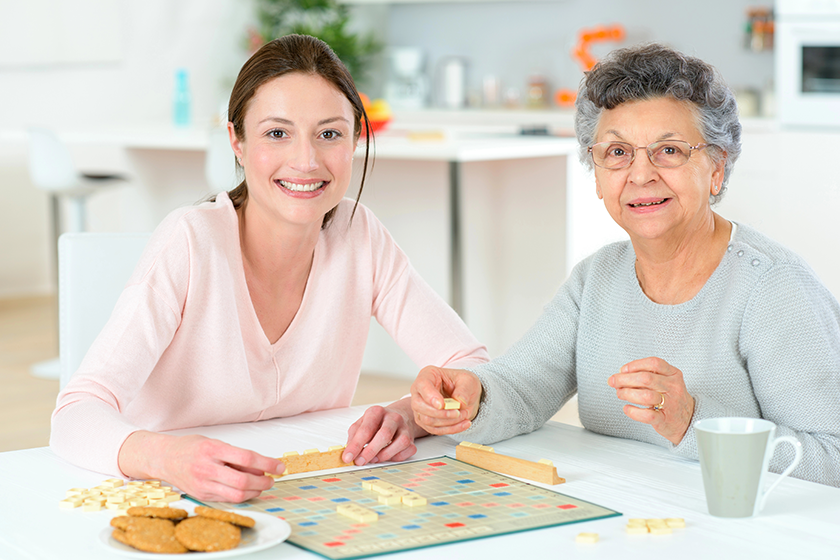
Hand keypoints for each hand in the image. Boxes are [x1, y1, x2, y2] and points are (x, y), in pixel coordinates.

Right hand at [118, 431, 284, 502]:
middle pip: (243, 480)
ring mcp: (203, 483)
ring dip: (255, 491)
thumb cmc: (190, 447)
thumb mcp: (215, 443)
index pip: (246, 457)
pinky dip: (242, 496)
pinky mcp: (201, 495)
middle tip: (272, 479)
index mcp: (212, 449)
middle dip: (263, 482)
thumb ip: (236, 455)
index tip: (279, 466)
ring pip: (236, 494)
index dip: (267, 463)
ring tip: (262, 485)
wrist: (164, 458)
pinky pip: (227, 499)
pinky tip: (248, 490)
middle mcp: (207, 467)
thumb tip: (260, 467)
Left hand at [342, 399, 419, 466]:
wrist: (399, 416)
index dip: (356, 445)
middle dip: (370, 451)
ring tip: (373, 459)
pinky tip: (388, 457)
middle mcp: (393, 417)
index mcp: (377, 412)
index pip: (366, 429)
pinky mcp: (412, 438)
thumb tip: (348, 452)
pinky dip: (397, 457)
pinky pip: (408, 450)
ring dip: (384, 455)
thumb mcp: (362, 424)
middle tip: (360, 461)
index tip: (348, 457)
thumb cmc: (377, 422)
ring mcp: (405, 427)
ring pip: (400, 442)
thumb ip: (354, 436)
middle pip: (384, 434)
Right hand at [410, 366, 481, 434]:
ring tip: (464, 415)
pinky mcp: (426, 421)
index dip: (430, 396)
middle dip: (440, 413)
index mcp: (428, 375)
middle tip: (457, 413)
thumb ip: (464, 390)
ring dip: (448, 422)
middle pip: (419, 405)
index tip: (442, 405)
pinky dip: (450, 429)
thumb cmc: (463, 383)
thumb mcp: (468, 380)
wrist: (466, 394)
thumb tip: (459, 403)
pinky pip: (434, 430)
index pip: (422, 385)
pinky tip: (463, 424)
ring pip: (426, 420)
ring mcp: (421, 408)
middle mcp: (420, 392)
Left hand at [608, 357, 694, 443]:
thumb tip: (621, 374)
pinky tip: (627, 408)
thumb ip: (647, 375)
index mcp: (673, 374)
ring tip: (620, 394)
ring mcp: (671, 404)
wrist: (687, 420)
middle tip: (614, 382)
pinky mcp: (665, 419)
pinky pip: (647, 415)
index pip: (654, 363)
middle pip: (646, 378)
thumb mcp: (665, 381)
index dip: (635, 365)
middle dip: (625, 379)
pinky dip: (633, 412)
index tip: (622, 370)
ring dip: (627, 393)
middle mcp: (673, 387)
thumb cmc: (671, 398)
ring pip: (646, 396)